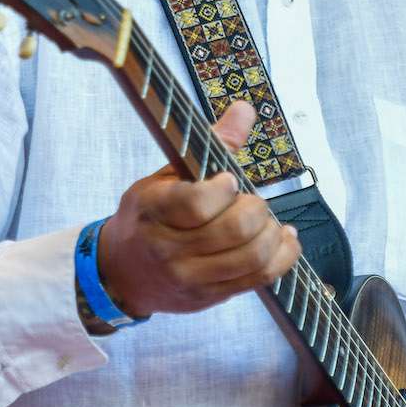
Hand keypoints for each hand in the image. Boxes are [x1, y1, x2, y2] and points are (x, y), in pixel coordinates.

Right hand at [96, 100, 300, 317]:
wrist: (121, 273)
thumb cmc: (147, 218)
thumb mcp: (164, 178)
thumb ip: (209, 144)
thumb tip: (245, 110)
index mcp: (153, 211)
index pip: (197, 203)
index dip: (224, 188)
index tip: (228, 181)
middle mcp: (169, 249)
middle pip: (234, 229)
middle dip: (256, 208)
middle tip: (252, 200)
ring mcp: (190, 277)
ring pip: (252, 257)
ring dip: (273, 232)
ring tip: (269, 221)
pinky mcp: (210, 297)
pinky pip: (260, 279)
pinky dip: (282, 256)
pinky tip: (284, 239)